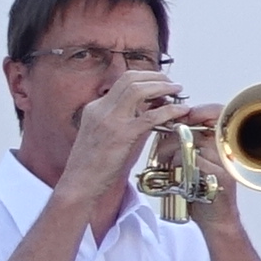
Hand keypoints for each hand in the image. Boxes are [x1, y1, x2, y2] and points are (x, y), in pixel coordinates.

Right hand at [66, 70, 189, 201]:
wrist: (80, 183)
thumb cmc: (95, 166)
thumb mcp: (108, 136)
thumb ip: (127, 121)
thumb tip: (152, 112)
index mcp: (95, 108)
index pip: (122, 82)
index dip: (145, 79)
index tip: (161, 83)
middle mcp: (100, 109)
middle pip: (130, 78)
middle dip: (155, 76)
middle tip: (172, 83)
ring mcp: (110, 120)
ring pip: (138, 89)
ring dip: (162, 86)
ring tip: (178, 90)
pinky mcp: (121, 134)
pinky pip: (150, 116)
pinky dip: (169, 110)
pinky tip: (180, 111)